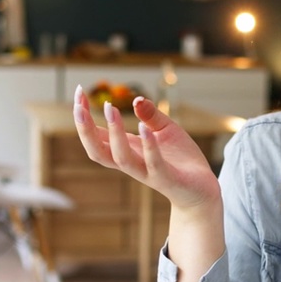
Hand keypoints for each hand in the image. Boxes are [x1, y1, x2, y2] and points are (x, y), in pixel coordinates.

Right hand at [72, 85, 221, 210]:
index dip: (84, 116)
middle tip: (78, 105)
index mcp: (128, 150)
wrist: (202, 189)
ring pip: (121, 158)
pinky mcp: (167, 179)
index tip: (78, 92)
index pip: (97, 135)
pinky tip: (144, 128)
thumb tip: (135, 99)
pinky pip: (154, 164)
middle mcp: (132, 163)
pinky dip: (148, 147)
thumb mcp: (166, 130)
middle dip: (85, 129)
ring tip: (111, 108)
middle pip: (97, 151)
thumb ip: (150, 115)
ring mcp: (147, 172)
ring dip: (114, 134)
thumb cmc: (181, 160)